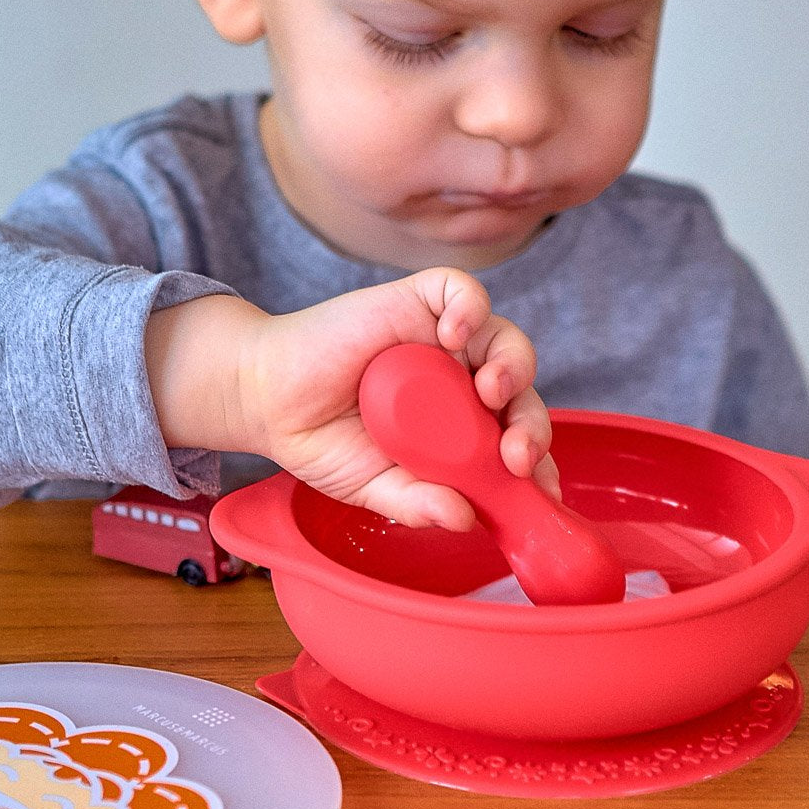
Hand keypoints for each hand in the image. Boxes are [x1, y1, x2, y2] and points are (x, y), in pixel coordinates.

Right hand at [147, 268, 556, 529]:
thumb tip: (464, 517)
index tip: (539, 491)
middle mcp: (462, 380)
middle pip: (521, 392)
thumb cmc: (327, 442)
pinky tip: (453, 335)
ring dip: (511, 367)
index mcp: (463, 426)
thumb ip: (418, 502)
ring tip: (489, 391)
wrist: (269, 400)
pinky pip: (460, 291)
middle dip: (529, 423)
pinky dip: (469, 308)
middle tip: (515, 454)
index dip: (536, 461)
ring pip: (504, 339)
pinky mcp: (417, 301)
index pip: (516, 437)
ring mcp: (443, 338)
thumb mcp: (376, 487)